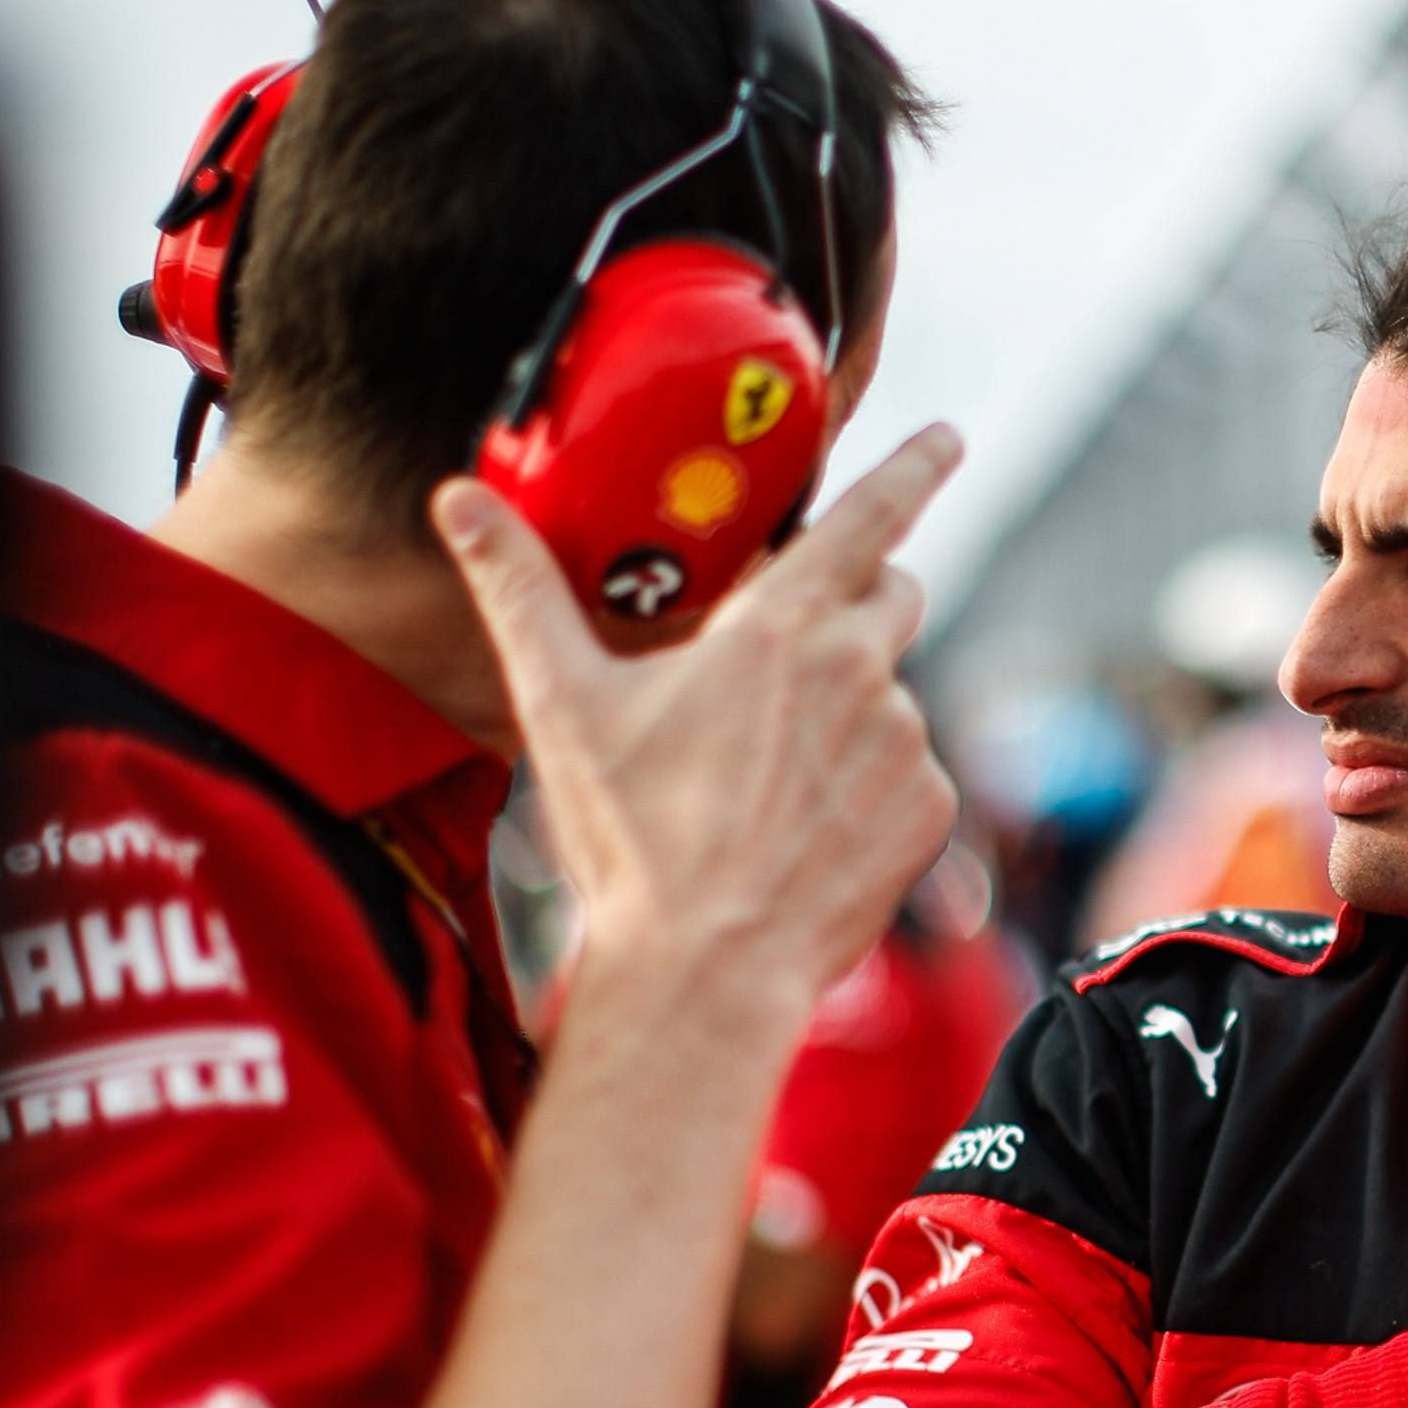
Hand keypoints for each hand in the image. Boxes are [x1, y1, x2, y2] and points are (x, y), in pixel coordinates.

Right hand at [433, 425, 962, 1017]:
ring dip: (846, 709)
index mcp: (781, 627)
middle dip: (854, 602)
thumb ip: (518, 588)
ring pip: (890, 690)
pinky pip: (906, 772)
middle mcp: (860, 671)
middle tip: (788, 658)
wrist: (706, 970)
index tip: (948, 437)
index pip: (871, 516)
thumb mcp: (561, 702)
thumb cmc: (631, 839)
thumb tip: (459, 499)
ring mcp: (903, 743)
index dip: (913, 466)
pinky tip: (801, 827)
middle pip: (891, 595)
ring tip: (765, 780)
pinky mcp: (926, 810)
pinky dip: (866, 785)